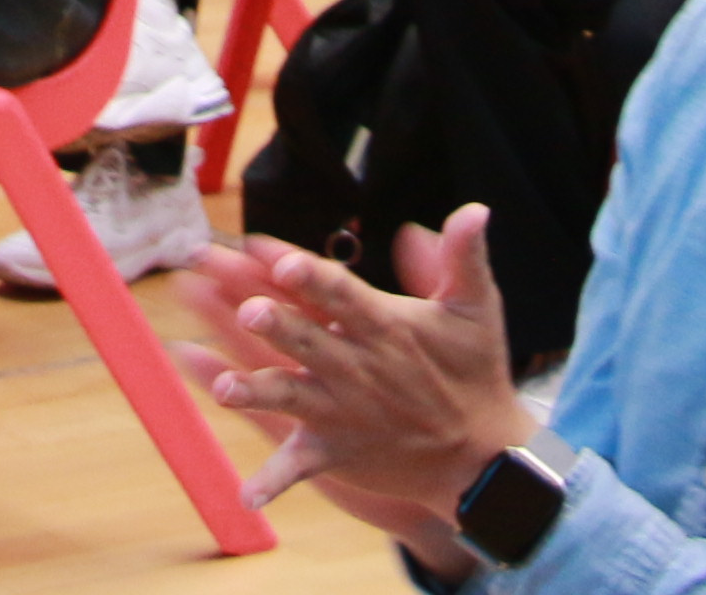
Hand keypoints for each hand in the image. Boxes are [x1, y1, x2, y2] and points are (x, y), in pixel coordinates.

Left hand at [173, 211, 542, 547]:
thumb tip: (475, 208)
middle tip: (246, 309)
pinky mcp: (336, 451)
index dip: (311, 276)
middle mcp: (359, 368)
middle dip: (276, 324)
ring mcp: (344, 412)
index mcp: (386, 327)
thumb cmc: (475, 371)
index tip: (277, 257)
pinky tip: (245, 496)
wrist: (481, 455)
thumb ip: (463, 257)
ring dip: (259, 390)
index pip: (342, 294)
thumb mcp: (477, 309)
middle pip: (309, 339)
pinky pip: (300, 467)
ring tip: (224, 388)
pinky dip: (274, 481)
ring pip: (293, 397)